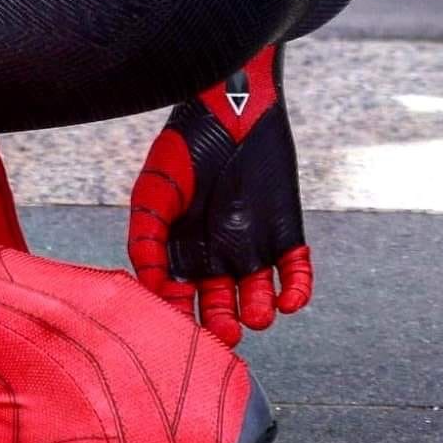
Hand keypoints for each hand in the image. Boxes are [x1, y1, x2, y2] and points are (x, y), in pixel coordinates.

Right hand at [128, 45, 312, 345]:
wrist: (231, 110)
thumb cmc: (185, 146)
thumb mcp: (154, 192)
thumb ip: (146, 238)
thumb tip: (150, 285)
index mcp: (180, 248)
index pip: (179, 297)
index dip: (180, 315)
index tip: (183, 323)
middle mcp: (215, 255)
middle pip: (219, 308)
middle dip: (221, 326)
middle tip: (224, 333)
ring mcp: (252, 247)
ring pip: (256, 299)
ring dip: (256, 313)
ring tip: (253, 313)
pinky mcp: (285, 235)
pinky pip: (295, 274)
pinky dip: (296, 292)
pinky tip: (288, 301)